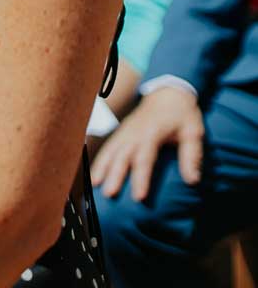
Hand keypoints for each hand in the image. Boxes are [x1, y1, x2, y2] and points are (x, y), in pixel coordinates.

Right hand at [90, 85, 203, 200]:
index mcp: (152, 132)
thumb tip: (192, 181)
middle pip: (122, 155)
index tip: (139, 197)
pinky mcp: (122, 131)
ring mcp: (126, 131)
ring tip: (94, 185)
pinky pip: (108, 146)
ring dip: (102, 167)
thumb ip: (192, 156)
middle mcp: (135, 132)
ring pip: (111, 150)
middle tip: (109, 194)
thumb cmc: (182, 114)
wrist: (169, 91)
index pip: (145, 158)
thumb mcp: (193, 132)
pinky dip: (99, 160)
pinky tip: (94, 174)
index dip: (141, 177)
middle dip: (115, 175)